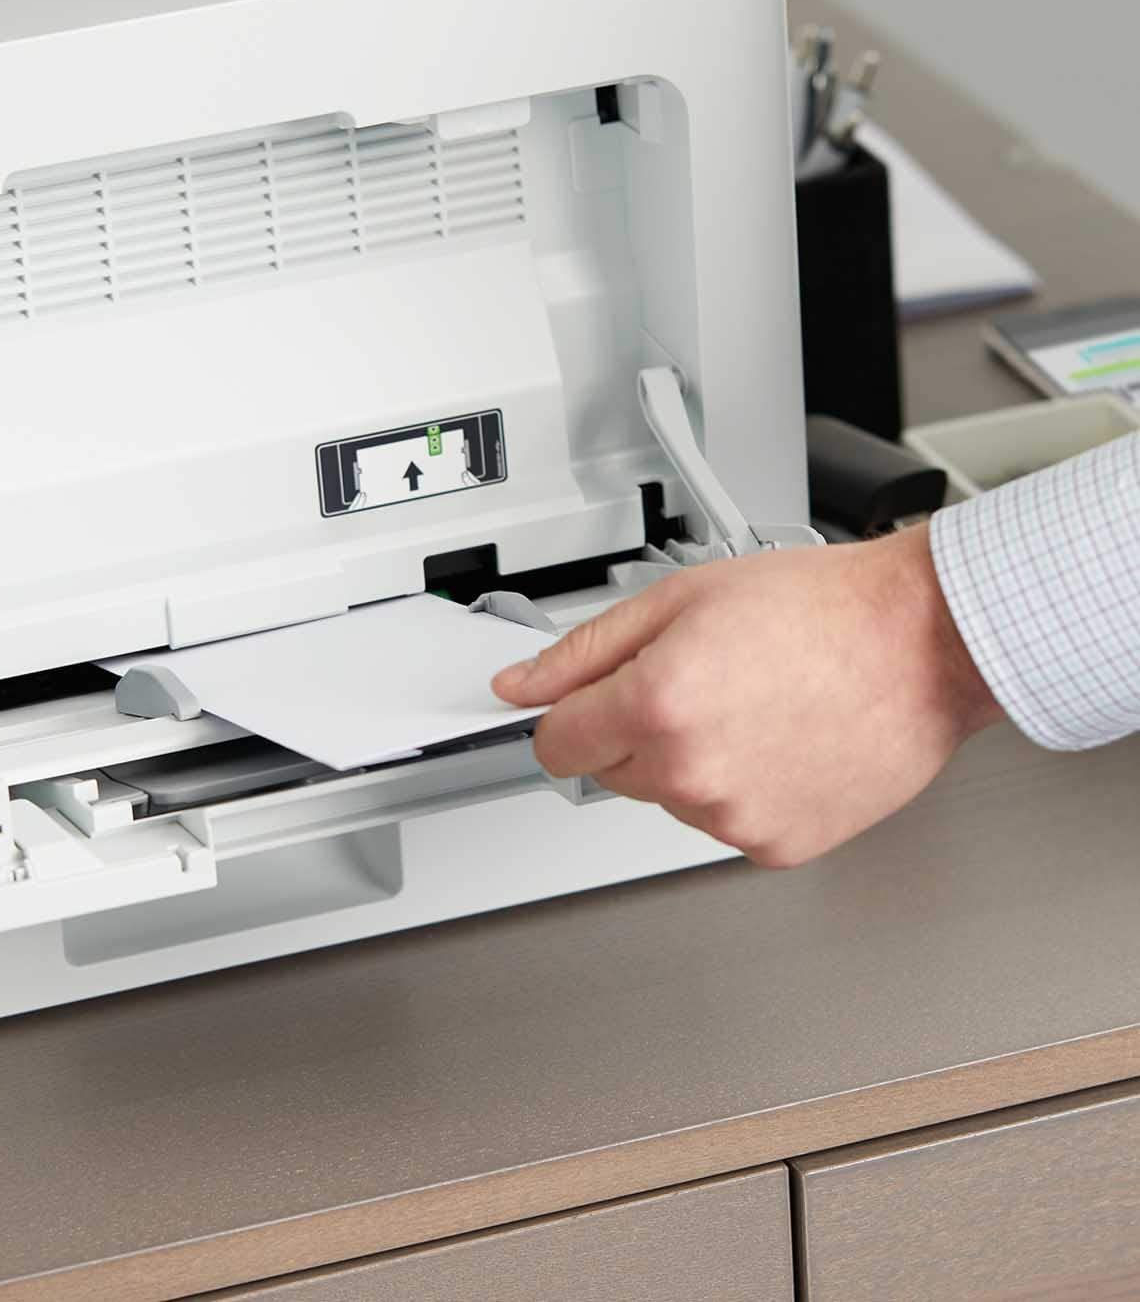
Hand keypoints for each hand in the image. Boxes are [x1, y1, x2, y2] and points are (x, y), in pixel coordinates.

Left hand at [492, 524, 1001, 866]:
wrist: (923, 643)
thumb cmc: (821, 609)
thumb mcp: (680, 598)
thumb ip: (584, 650)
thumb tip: (521, 685)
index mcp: (656, 705)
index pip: (554, 742)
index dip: (571, 713)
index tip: (589, 704)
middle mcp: (690, 772)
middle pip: (608, 770)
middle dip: (634, 729)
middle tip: (701, 680)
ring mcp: (734, 818)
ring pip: (668, 796)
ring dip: (691, 759)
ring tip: (755, 704)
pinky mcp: (777, 846)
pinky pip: (723, 821)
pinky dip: (740, 789)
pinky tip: (781, 740)